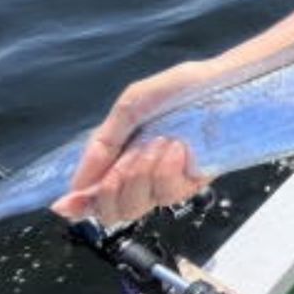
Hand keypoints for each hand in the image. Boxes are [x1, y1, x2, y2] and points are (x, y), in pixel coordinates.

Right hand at [51, 61, 210, 223]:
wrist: (225, 82)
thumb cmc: (183, 88)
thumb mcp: (132, 105)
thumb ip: (103, 142)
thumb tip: (78, 185)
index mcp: (124, 156)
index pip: (96, 196)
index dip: (80, 206)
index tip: (68, 204)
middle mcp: (144, 174)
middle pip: (114, 211)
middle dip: (112, 188)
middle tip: (128, 160)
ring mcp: (170, 181)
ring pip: (138, 205)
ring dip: (142, 173)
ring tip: (160, 142)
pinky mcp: (194, 182)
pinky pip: (168, 194)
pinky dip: (165, 171)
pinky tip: (176, 148)